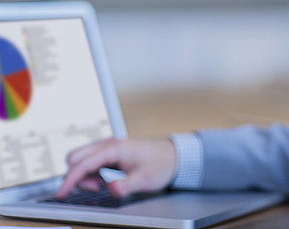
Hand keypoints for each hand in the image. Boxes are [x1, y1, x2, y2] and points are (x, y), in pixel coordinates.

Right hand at [55, 137, 176, 198]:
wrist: (175, 156)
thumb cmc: (162, 164)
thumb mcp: (144, 179)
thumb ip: (126, 185)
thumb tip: (110, 189)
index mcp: (114, 148)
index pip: (82, 164)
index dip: (70, 180)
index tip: (61, 194)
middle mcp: (108, 144)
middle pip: (75, 158)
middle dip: (77, 176)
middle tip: (96, 188)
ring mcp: (109, 148)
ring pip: (82, 160)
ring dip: (85, 175)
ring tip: (104, 185)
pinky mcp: (111, 153)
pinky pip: (91, 162)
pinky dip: (92, 173)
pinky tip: (106, 180)